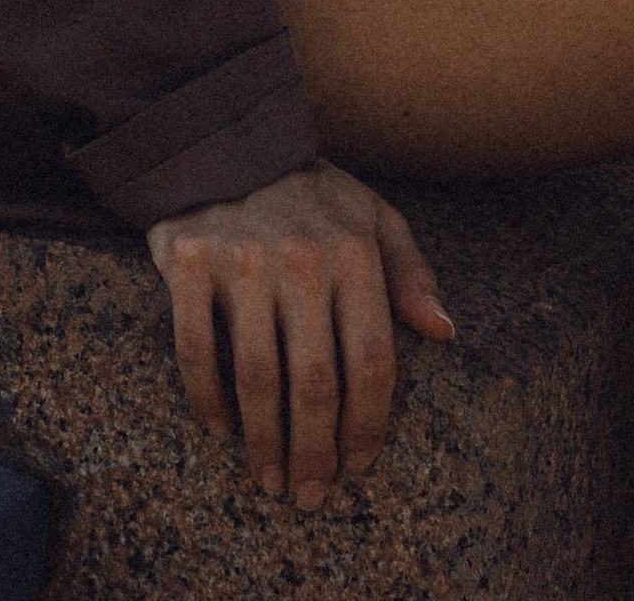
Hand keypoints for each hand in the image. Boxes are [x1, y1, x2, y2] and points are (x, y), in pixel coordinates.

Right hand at [146, 160, 453, 508]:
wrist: (221, 138)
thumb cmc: (308, 193)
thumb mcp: (371, 216)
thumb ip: (410, 272)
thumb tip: (444, 333)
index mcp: (353, 251)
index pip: (371, 360)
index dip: (367, 424)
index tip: (357, 463)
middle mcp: (301, 258)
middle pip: (314, 383)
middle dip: (313, 453)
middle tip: (309, 495)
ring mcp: (241, 261)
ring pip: (255, 378)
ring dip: (263, 443)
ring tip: (268, 479)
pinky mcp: (189, 262)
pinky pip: (195, 351)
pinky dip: (207, 402)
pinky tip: (222, 431)